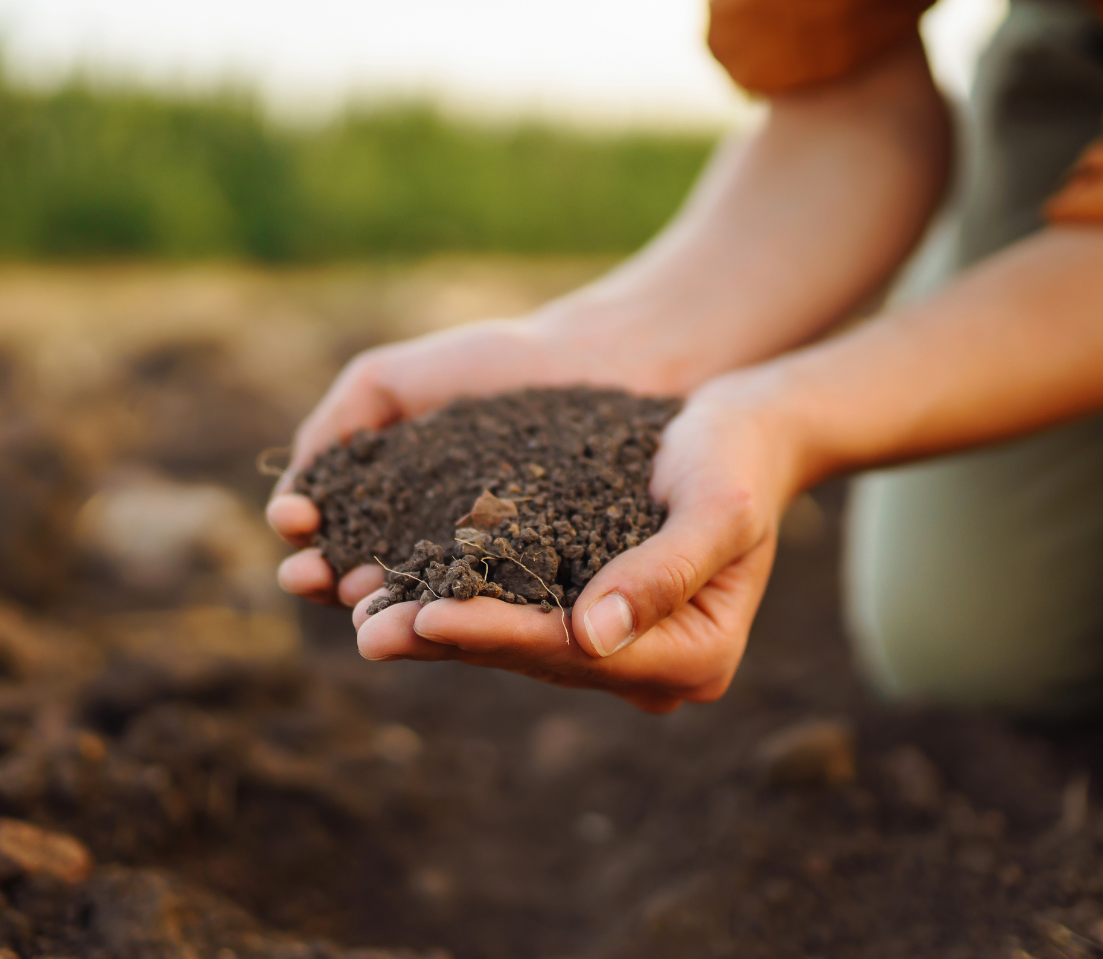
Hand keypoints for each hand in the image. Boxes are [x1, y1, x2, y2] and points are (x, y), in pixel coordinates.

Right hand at [267, 316, 635, 606]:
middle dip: (325, 578)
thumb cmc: (488, 365)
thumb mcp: (388, 381)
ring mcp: (477, 569)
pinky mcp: (531, 582)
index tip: (293, 522)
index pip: (329, 531)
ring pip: (415, 599)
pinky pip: (488, 601)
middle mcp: (424, 546)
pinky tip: (428, 605)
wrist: (587, 361)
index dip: (304, 533)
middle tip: (307, 575)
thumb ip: (336, 424)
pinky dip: (453, 609)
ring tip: (356, 601)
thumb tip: (293, 494)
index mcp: (386, 504)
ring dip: (378, 605)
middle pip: (359, 575)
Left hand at [346, 373, 801, 712]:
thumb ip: (664, 570)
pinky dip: (453, 600)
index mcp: (695, 658)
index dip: (497, 634)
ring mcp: (616, 649)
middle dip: (447, 640)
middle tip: (365, 630)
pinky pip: (510, 615)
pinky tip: (391, 588)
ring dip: (435, 630)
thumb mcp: (717, 505)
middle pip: (534, 659)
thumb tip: (592, 636)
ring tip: (360, 614)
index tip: (426, 616)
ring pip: (512, 644)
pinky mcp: (584, 615)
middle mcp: (652, 669)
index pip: (576, 652)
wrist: (743, 433)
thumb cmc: (738, 458)